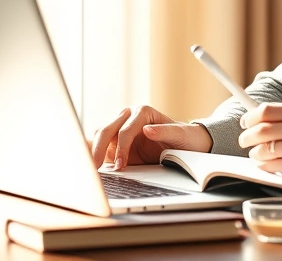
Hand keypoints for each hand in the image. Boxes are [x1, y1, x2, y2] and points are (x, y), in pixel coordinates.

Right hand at [90, 105, 213, 169]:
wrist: (187, 143)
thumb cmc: (185, 136)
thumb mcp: (180, 134)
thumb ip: (164, 132)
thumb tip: (147, 130)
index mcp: (142, 112)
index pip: (125, 130)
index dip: (121, 148)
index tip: (121, 165)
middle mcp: (128, 116)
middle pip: (106, 130)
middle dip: (98, 149)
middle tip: (95, 168)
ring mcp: (121, 128)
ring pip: (99, 136)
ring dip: (94, 151)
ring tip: (93, 170)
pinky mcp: (117, 141)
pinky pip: (103, 147)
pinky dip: (97, 155)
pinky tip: (95, 168)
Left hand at [238, 103, 281, 182]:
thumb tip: (261, 119)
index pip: (265, 111)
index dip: (250, 117)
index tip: (245, 122)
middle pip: (260, 131)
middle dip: (246, 137)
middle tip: (244, 140)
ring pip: (263, 151)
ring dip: (255, 154)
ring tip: (258, 154)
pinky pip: (273, 168)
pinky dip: (265, 167)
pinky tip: (268, 165)